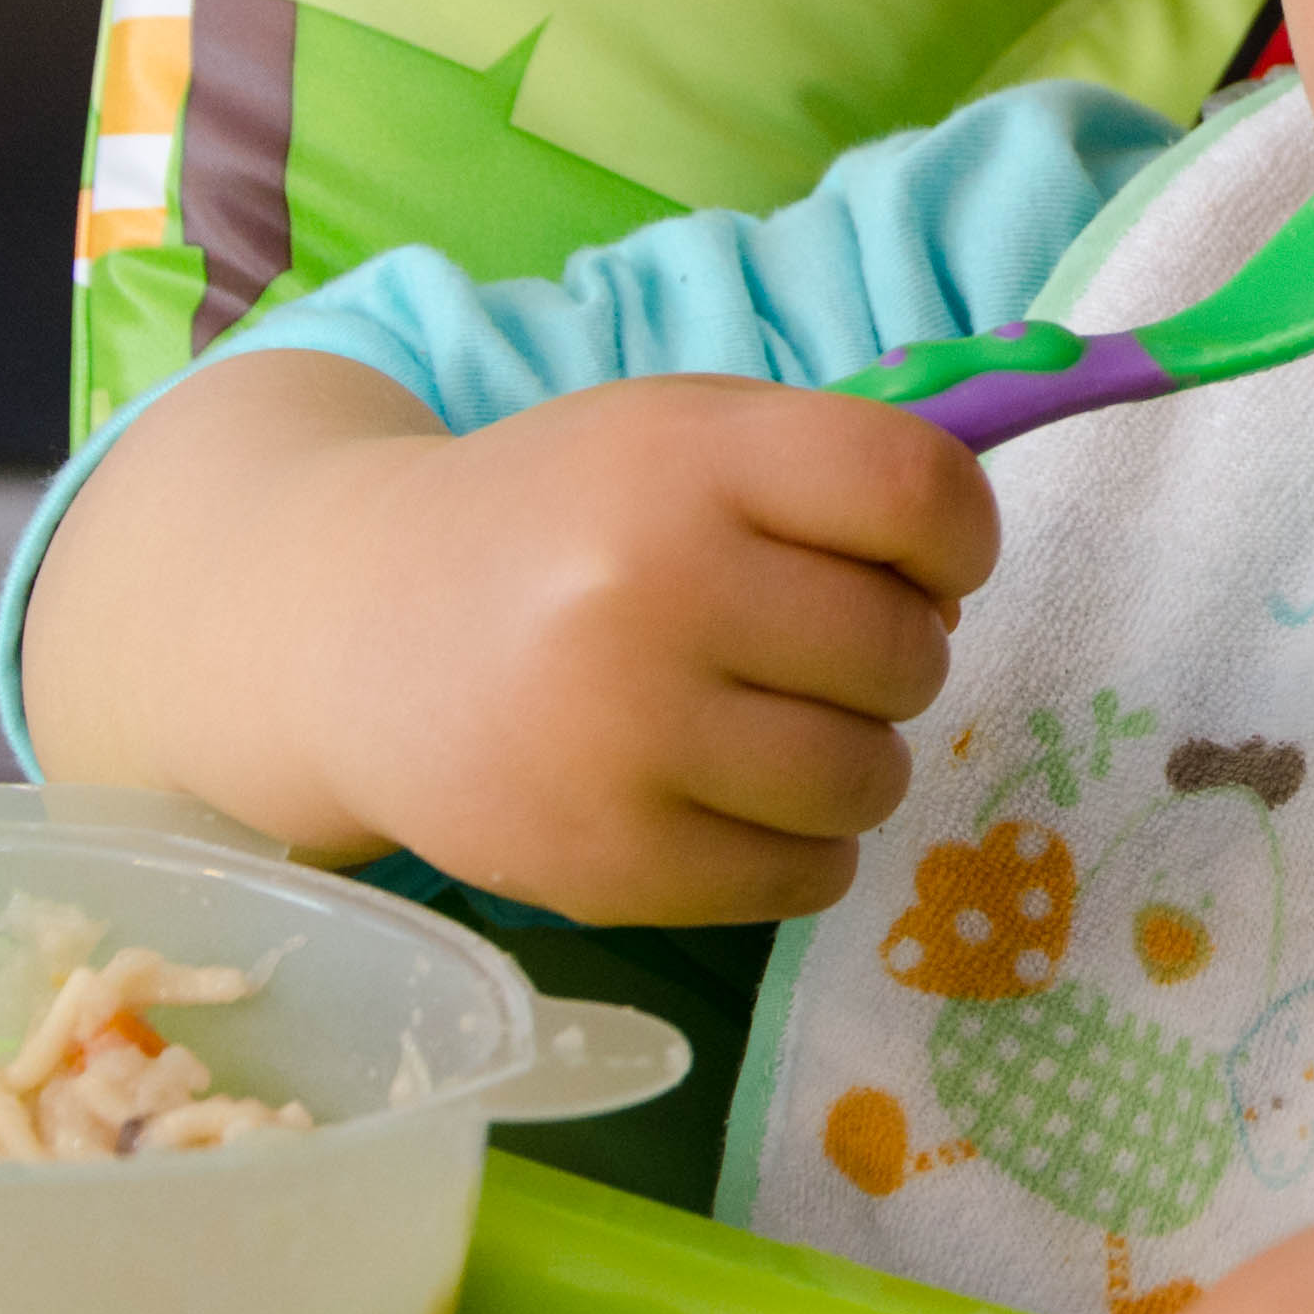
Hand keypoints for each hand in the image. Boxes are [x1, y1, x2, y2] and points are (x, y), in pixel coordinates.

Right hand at [292, 372, 998, 921]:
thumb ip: (824, 471)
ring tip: (777, 725)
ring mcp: (628, 740)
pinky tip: (737, 796)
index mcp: (687, 458)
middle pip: (907, 651)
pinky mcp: (609, 866)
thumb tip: (958, 581)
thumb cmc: (559, 524)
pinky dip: (804, 844)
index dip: (959, 534)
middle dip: (894, 654)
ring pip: (872, 778)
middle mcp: (655, 591)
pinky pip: (808, 877)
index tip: (931, 560)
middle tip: (816, 649)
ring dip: (856, 757)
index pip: (917, 491)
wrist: (354, 638)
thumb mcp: (678, 436)